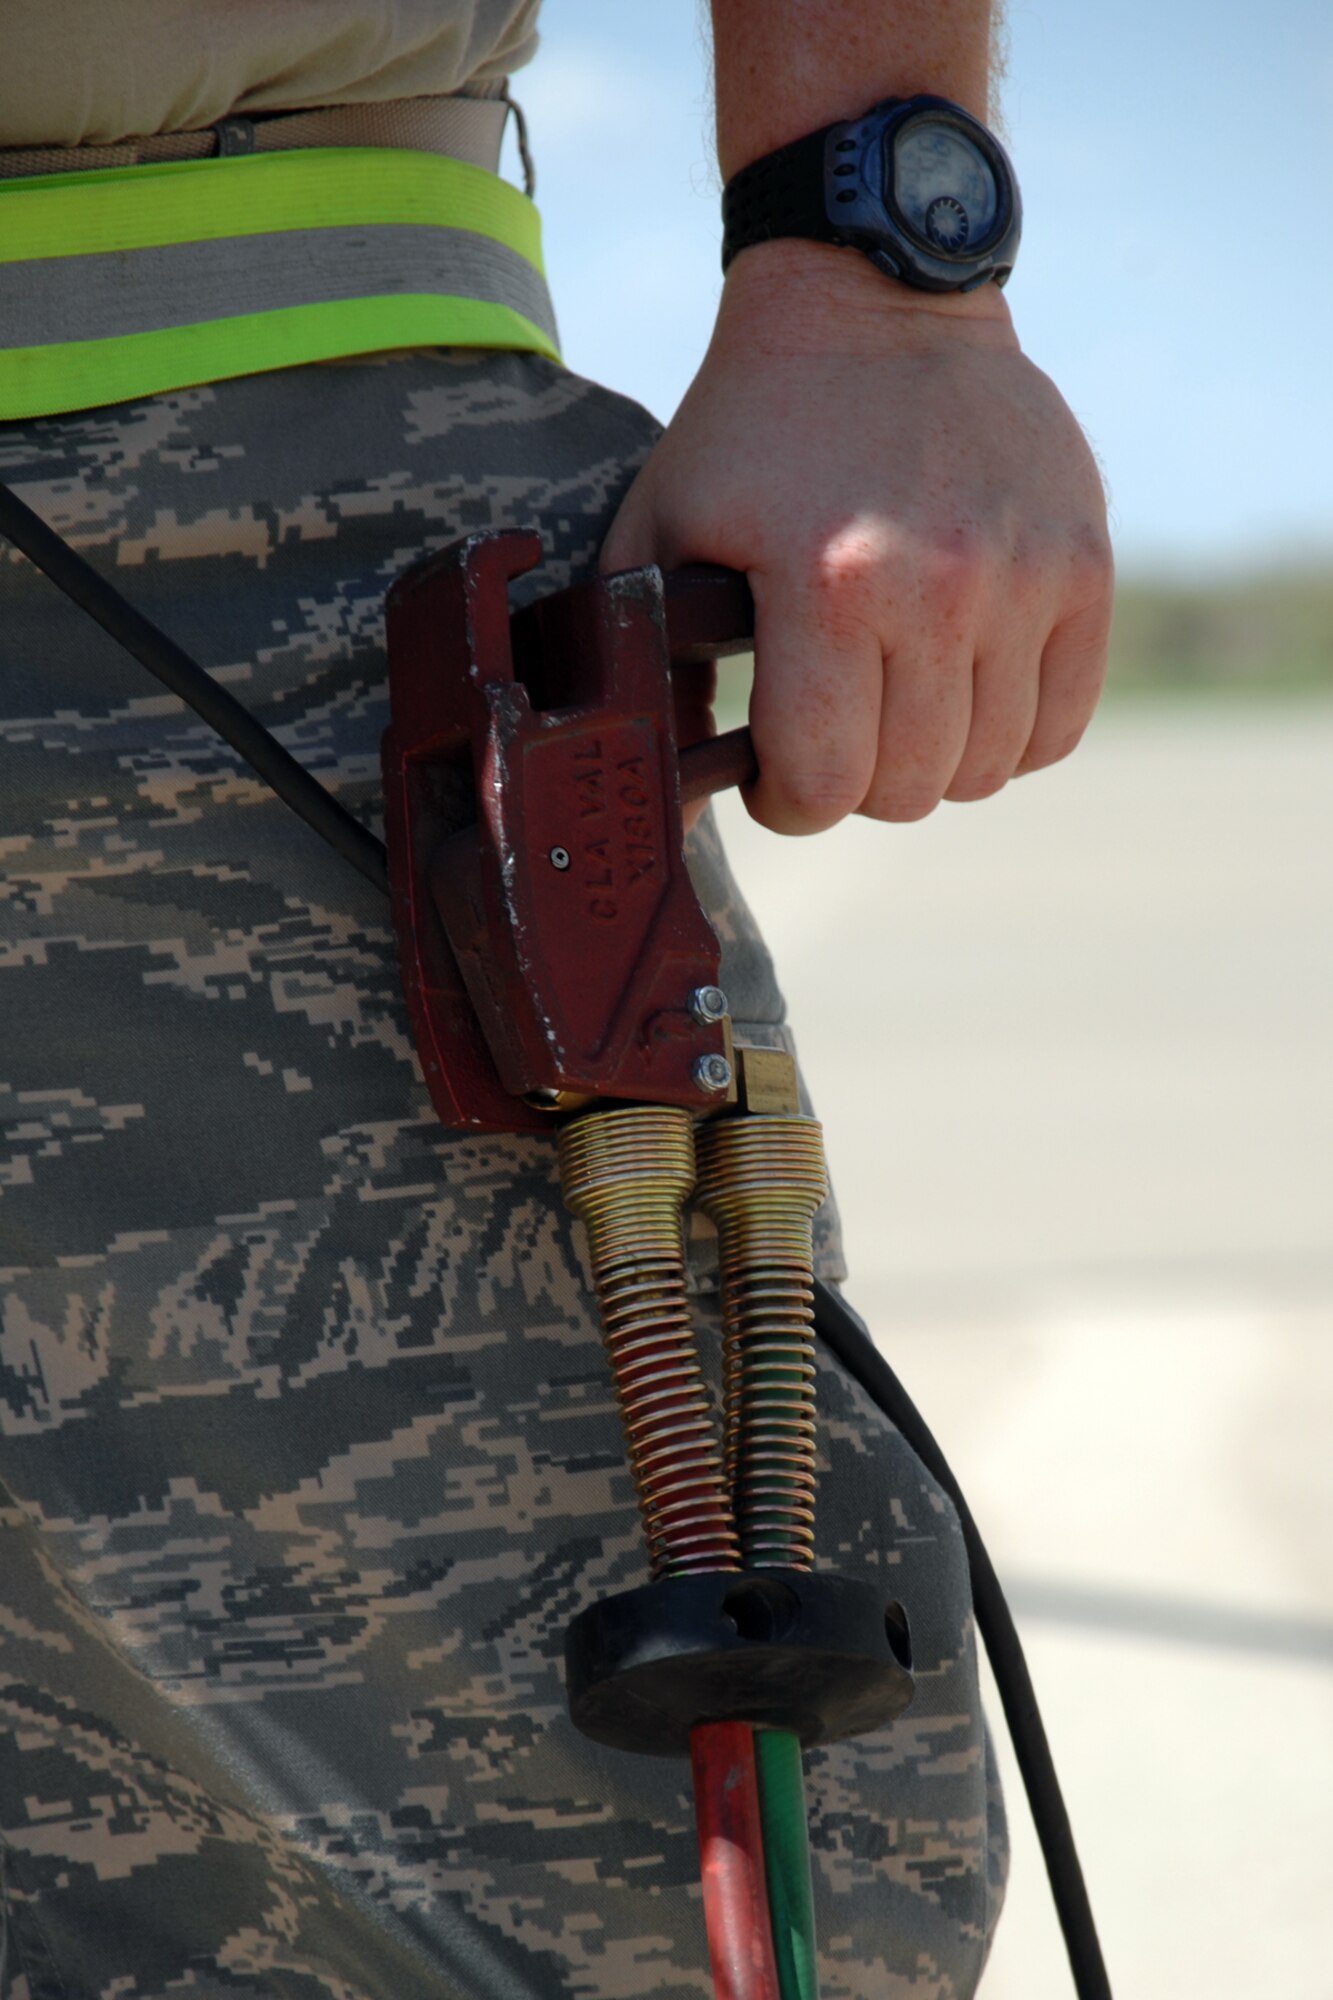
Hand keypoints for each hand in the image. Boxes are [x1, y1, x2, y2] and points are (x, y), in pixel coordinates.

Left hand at [600, 242, 1113, 834]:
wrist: (875, 297)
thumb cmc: (752, 426)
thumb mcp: (664, 528)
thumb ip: (647, 661)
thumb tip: (673, 785)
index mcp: (827, 584)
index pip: (823, 783)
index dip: (787, 802)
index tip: (774, 772)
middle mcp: (938, 586)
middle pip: (907, 788)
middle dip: (854, 785)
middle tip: (832, 734)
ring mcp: (1023, 576)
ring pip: (984, 768)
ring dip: (931, 763)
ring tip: (893, 710)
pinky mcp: (1082, 564)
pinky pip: (1060, 723)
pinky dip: (1012, 737)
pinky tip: (963, 698)